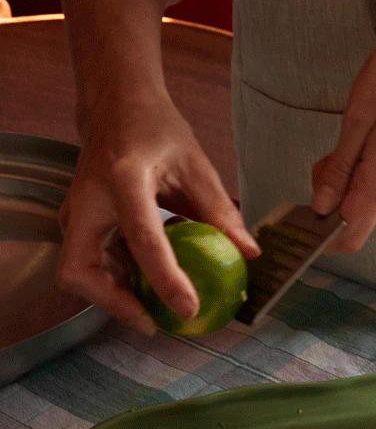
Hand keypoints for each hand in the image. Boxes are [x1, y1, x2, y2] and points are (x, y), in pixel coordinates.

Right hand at [58, 91, 259, 331]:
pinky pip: (87, 262)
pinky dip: (113, 280)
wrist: (116, 106)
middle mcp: (88, 199)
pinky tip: (143, 283)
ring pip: (79, 272)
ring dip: (113, 295)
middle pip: (80, 270)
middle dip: (113, 303)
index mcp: (124, 178)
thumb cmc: (157, 131)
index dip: (165, 278)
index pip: (142, 237)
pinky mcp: (75, 222)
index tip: (188, 308)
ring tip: (154, 306)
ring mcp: (75, 212)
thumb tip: (248, 253)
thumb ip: (219, 210)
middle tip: (154, 322)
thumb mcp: (196, 165)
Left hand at [311, 0, 375, 250]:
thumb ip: (340, 166)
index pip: (351, 233)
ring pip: (373, 201)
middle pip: (358, 214)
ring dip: (356, 179)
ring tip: (363, 137)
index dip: (323, 230)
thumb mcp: (359, 113)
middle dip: (337, 192)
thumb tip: (322, 204)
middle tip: (335, 151)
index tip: (306, 210)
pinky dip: (375, 173)